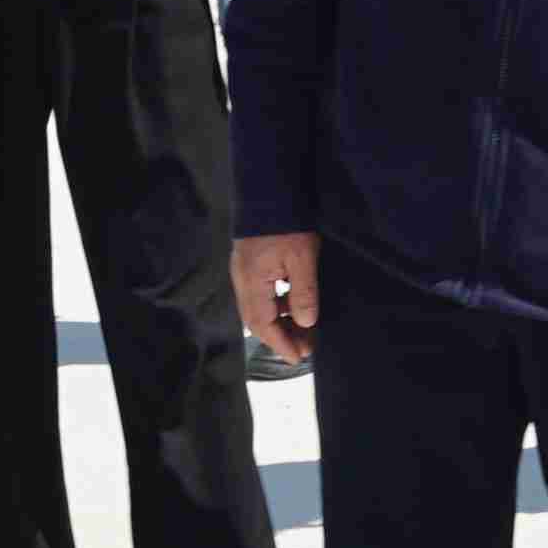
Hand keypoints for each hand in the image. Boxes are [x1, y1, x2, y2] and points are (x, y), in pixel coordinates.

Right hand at [236, 232, 320, 367]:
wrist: (268, 189)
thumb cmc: (287, 223)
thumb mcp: (302, 258)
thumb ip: (303, 292)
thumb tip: (306, 322)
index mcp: (252, 283)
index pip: (263, 325)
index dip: (281, 344)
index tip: (299, 357)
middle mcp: (242, 281)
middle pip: (256, 321)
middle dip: (280, 337)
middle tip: (305, 348)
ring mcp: (243, 272)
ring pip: (257, 309)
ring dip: (279, 322)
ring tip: (303, 328)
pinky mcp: (249, 264)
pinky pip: (259, 295)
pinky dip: (276, 306)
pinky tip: (293, 304)